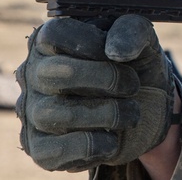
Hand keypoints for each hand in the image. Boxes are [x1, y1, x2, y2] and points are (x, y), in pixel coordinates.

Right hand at [15, 15, 174, 171]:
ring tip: (130, 113)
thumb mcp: (142, 42)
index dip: (93, 43)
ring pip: (57, 113)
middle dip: (106, 79)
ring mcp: (33, 112)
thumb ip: (132, 31)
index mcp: (52, 41)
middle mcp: (34, 74)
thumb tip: (116, 50)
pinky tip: (112, 139)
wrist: (148, 111)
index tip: (121, 55)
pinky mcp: (40, 148)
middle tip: (133, 85)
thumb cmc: (135, 68)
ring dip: (107, 113)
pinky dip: (95, 145)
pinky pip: (58, 150)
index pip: (55, 33)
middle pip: (56, 72)